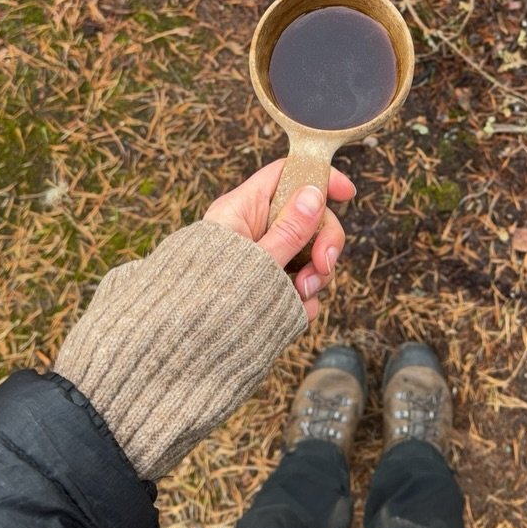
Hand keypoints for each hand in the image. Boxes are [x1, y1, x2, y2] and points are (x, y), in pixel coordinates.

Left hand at [203, 160, 354, 322]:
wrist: (180, 352)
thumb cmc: (203, 302)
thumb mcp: (255, 261)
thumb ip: (288, 230)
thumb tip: (314, 193)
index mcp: (242, 210)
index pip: (287, 174)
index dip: (319, 177)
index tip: (346, 193)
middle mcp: (254, 230)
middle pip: (308, 217)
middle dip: (323, 242)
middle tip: (324, 265)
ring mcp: (263, 259)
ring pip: (308, 253)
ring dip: (315, 275)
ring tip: (300, 293)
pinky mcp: (267, 288)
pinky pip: (298, 284)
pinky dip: (302, 299)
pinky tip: (292, 310)